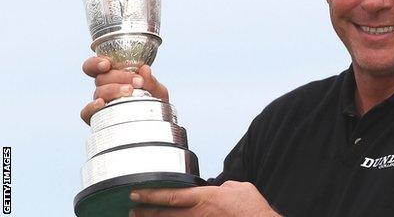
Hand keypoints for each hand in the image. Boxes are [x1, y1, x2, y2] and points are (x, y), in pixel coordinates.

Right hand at [80, 56, 168, 123]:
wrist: (157, 125)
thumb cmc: (154, 104)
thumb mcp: (157, 90)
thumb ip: (151, 81)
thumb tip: (145, 69)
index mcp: (114, 77)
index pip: (95, 66)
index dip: (96, 63)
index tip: (107, 64)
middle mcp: (105, 89)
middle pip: (100, 78)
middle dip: (119, 77)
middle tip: (138, 82)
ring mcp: (101, 103)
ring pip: (98, 92)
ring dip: (113, 89)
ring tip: (130, 91)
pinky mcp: (98, 119)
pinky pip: (86, 113)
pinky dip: (91, 107)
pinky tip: (101, 103)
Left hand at [129, 181, 281, 216]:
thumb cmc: (253, 208)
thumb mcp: (237, 188)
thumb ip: (220, 187)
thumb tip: (214, 190)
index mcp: (206, 197)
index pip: (172, 196)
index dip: (152, 195)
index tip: (136, 193)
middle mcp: (200, 214)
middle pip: (166, 215)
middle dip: (146, 212)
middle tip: (132, 210)